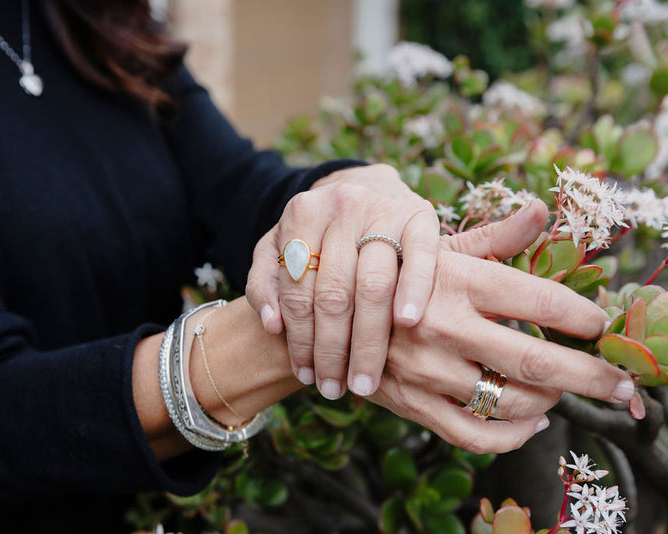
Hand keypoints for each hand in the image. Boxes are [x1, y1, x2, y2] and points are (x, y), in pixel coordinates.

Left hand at [247, 164, 439, 399]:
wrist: (368, 187)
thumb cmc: (319, 231)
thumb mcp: (279, 247)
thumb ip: (265, 282)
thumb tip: (271, 325)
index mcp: (300, 214)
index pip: (297, 290)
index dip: (300, 340)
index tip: (305, 375)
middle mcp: (341, 206)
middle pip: (335, 294)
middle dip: (333, 350)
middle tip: (334, 388)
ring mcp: (383, 209)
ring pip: (373, 285)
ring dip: (369, 340)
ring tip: (364, 380)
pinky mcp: (420, 214)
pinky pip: (419, 258)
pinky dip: (413, 291)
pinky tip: (407, 324)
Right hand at [370, 200, 634, 452]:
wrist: (325, 312)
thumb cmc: (393, 274)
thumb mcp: (437, 247)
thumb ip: (494, 236)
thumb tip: (541, 210)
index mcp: (457, 279)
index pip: (542, 301)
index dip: (584, 318)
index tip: (601, 326)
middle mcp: (444, 325)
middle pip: (538, 361)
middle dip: (593, 377)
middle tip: (623, 385)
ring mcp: (425, 369)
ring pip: (511, 403)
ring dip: (550, 403)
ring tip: (559, 392)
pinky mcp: (410, 402)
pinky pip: (474, 435)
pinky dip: (513, 438)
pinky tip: (529, 424)